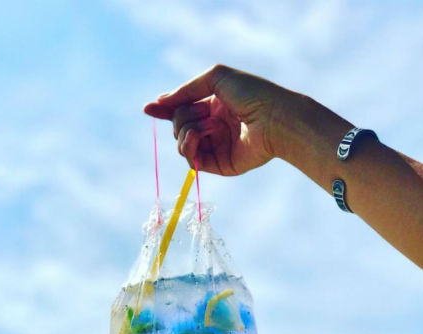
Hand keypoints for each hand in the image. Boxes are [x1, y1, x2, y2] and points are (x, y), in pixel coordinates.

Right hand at [144, 64, 290, 175]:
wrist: (274, 119)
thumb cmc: (251, 94)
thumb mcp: (216, 78)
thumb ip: (186, 89)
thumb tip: (160, 101)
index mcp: (214, 106)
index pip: (182, 109)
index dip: (165, 109)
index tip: (148, 109)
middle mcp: (213, 126)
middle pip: (178, 126)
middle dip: (182, 119)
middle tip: (201, 115)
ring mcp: (216, 146)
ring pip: (182, 144)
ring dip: (185, 133)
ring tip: (204, 128)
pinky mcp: (219, 165)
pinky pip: (192, 161)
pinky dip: (189, 148)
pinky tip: (197, 138)